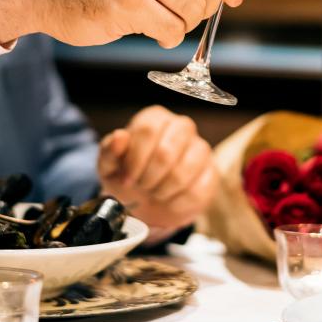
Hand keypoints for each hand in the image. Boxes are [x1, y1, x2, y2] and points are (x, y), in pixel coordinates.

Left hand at [97, 105, 217, 229]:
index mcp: (155, 118)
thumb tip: (120, 137)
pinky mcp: (211, 173)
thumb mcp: (109, 166)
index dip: (135, 159)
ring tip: (155, 193)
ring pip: (186, 169)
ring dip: (164, 190)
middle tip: (142, 187)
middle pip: (167, 150)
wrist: (146, 202)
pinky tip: (169, 201)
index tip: (127, 179)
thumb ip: (110, 150)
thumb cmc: (128, 176)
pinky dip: (178, 202)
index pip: (148, 130)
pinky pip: (198, 189)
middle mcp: (181, 127)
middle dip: (150, 176)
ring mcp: (200, 148)